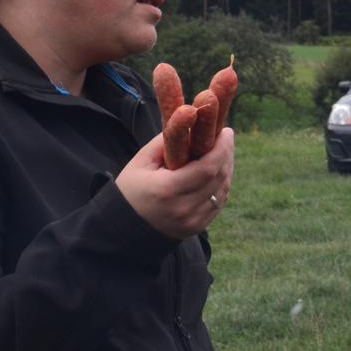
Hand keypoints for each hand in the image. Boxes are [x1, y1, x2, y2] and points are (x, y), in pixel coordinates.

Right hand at [116, 128, 234, 239]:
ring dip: (226, 169)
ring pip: (223, 190)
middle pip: (219, 178)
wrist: (123, 225)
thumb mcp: (141, 161)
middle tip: (225, 139)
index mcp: (167, 189)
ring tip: (222, 153)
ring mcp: (193, 221)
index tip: (227, 131)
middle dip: (226, 155)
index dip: (223, 148)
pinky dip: (221, 185)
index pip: (208, 167)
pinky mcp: (198, 227)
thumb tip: (192, 123)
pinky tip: (217, 172)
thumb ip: (167, 141)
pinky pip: (218, 202)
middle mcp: (184, 208)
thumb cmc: (130, 188)